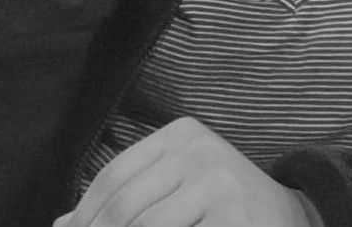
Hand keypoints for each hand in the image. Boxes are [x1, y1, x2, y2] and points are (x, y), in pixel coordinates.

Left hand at [51, 116, 317, 226]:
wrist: (291, 218)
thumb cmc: (221, 206)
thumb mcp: (177, 185)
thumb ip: (128, 198)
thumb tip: (61, 224)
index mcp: (181, 134)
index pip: (114, 175)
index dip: (84, 216)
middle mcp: (200, 150)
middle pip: (126, 206)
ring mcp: (220, 183)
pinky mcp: (234, 217)